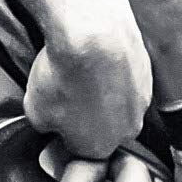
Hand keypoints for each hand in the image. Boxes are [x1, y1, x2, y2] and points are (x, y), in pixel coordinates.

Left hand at [23, 0, 151, 159]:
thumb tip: (49, 123)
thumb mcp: (35, 110)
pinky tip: (96, 59)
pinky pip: (127, 80)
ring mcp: (141, 102)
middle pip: (104, 129)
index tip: (56, 116)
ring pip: (119, 104)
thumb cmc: (67, 72)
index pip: (81, 150)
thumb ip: (45, 125)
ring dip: (103, 93)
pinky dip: (114, 72)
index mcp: (99, 147)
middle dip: (88, 115)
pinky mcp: (147, 74)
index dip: (65, 132)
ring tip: (81, 72)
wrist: (94, 31)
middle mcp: (127, 130)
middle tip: (68, 92)